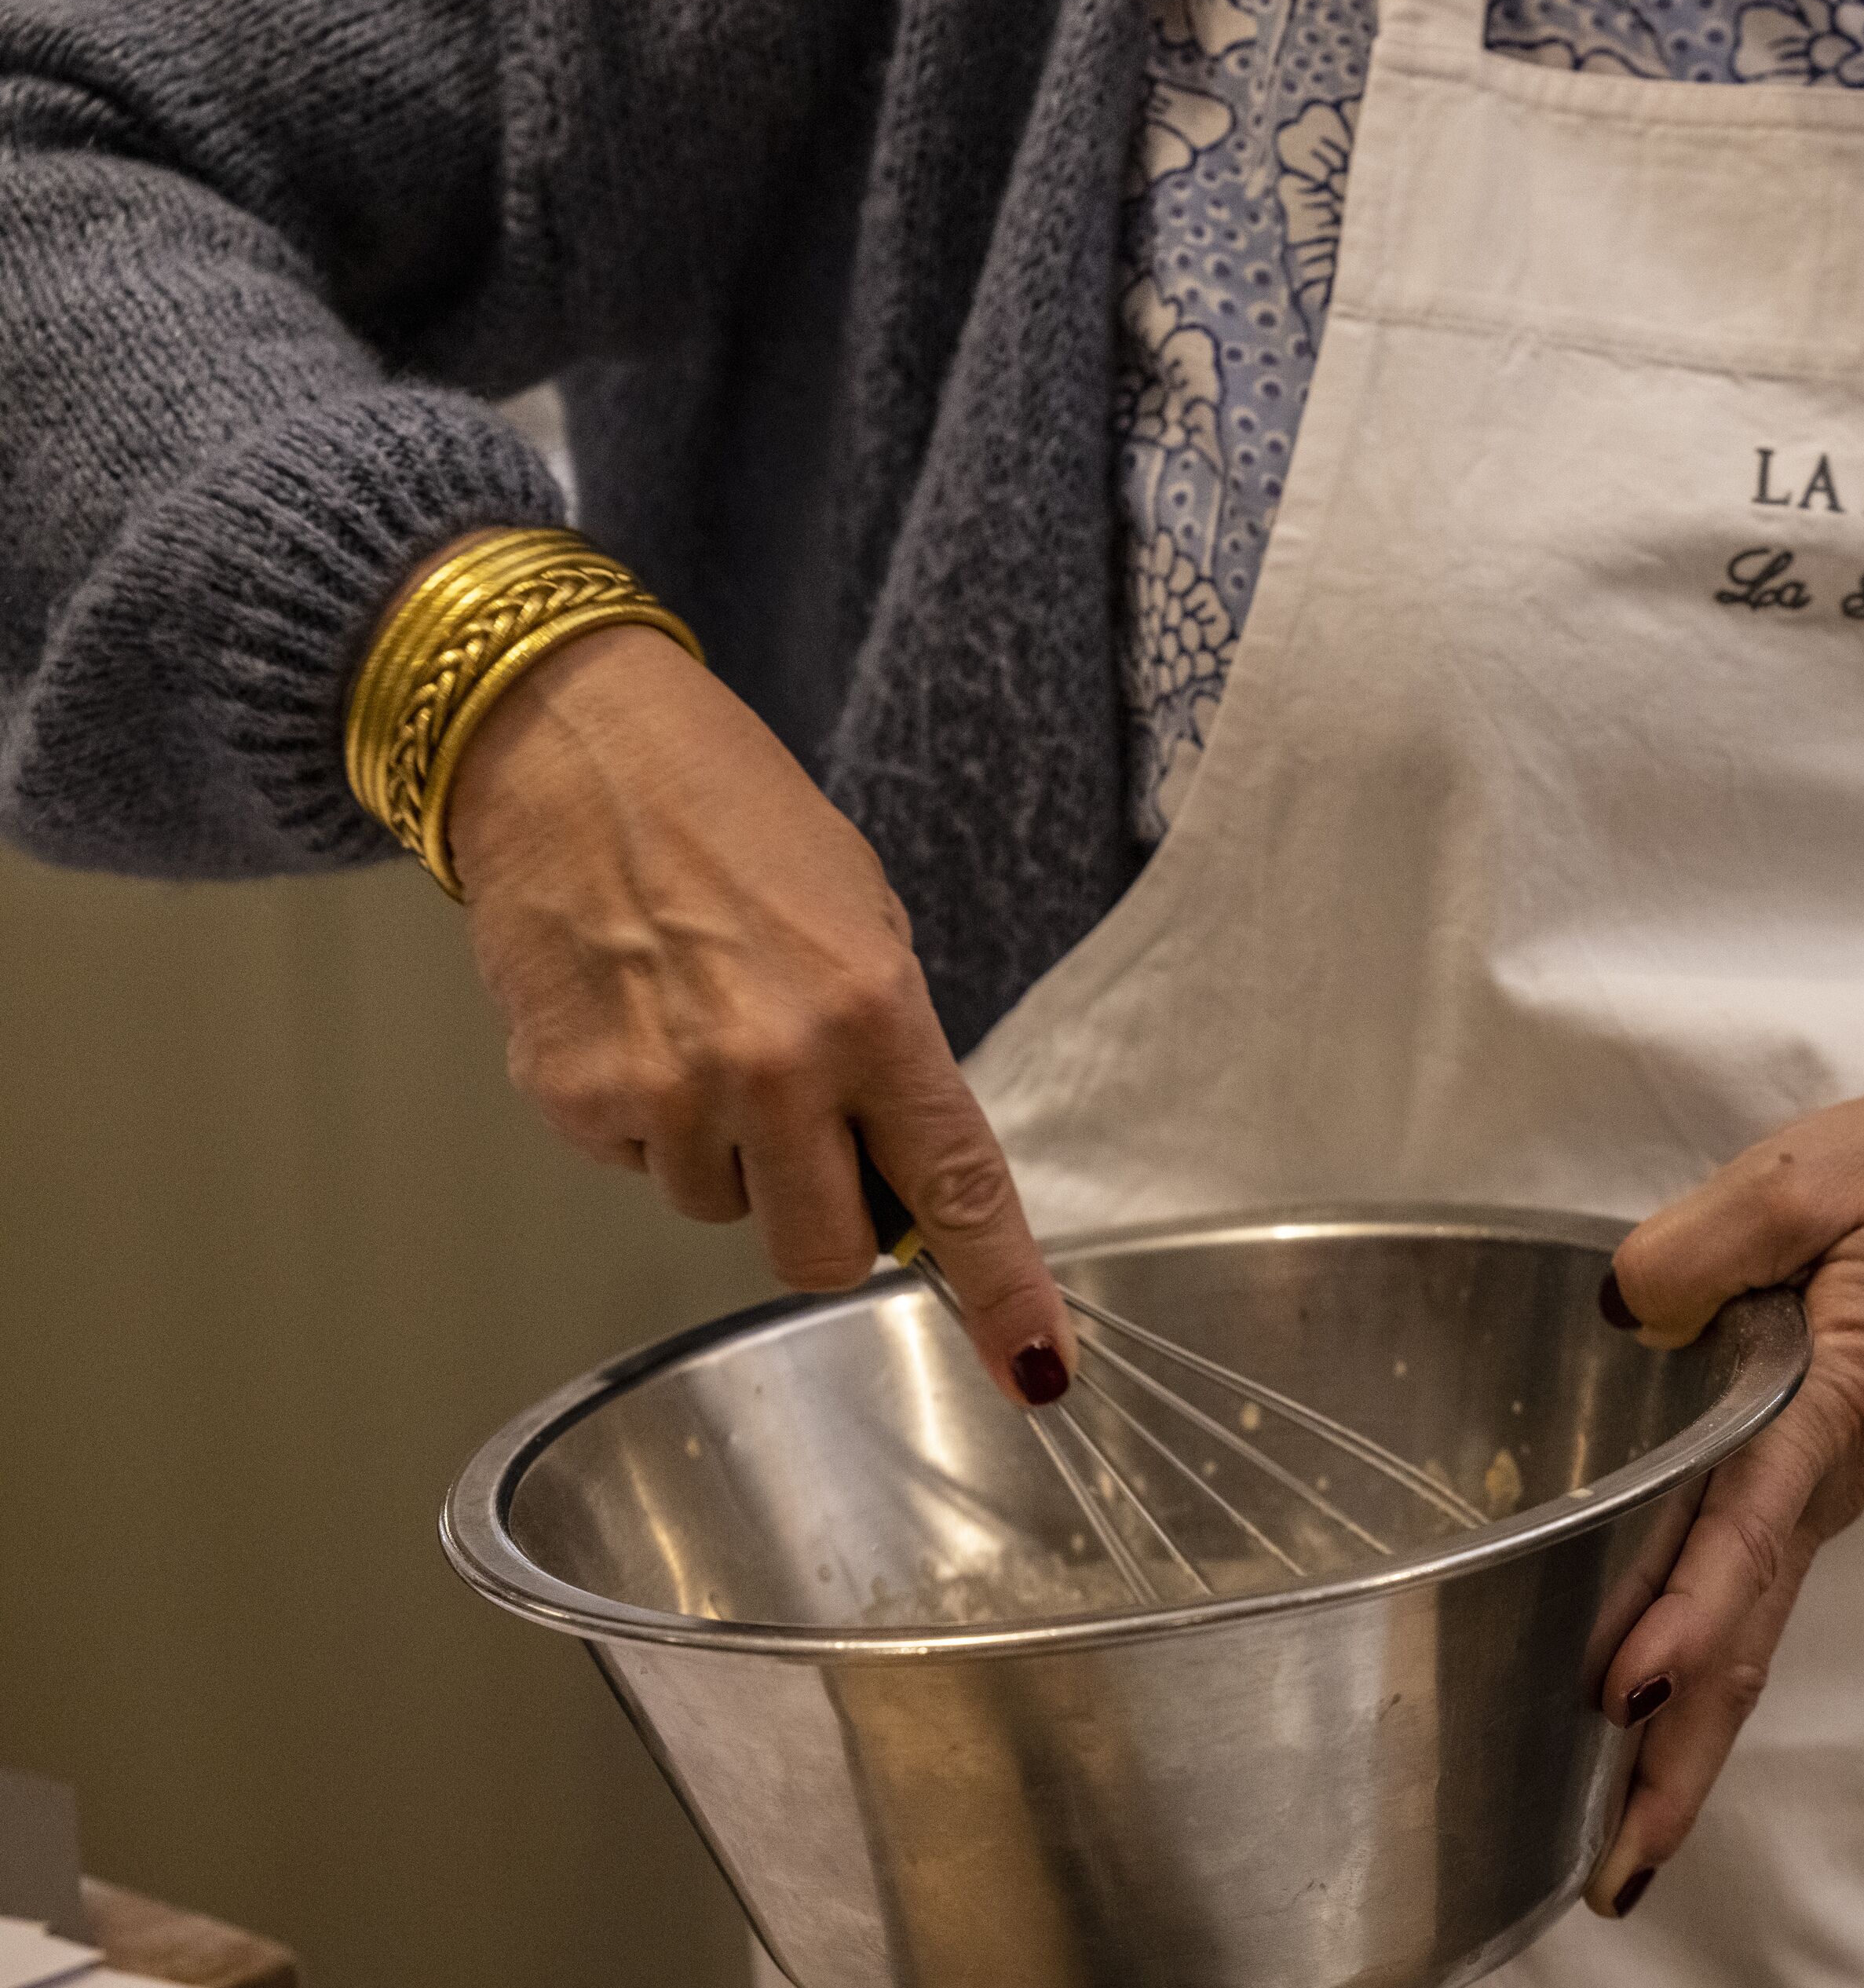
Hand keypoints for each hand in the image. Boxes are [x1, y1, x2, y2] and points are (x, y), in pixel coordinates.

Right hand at [443, 615, 1073, 1402]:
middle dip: (827, 1221)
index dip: (1003, 1291)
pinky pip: (636, 1168)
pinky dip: (644, 1121)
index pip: (955, 1187)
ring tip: (700, 1031)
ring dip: (724, 1154)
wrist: (571, 749)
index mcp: (870, 1014)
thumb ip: (888, 1056)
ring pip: (722, 1212)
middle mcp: (773, 1069)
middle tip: (806, 1136)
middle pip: (824, 1253)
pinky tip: (636, 1024)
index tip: (1036, 1369)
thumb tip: (902, 1173)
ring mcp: (665, 1094)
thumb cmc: (732, 821)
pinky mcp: (574, 1102)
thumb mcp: (859, 920)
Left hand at [1585, 1083, 1863, 1916]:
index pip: (1746, 1523)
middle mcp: (1828, 1472)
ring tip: (1618, 1844)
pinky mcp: (1818, 1478)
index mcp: (1830, 1400)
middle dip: (1683, 1750)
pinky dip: (1709, 1669)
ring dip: (1688, 1737)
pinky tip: (1655, 1720)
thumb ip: (1714, 1236)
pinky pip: (1756, 1590)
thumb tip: (1627, 1305)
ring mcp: (1828, 1487)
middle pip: (1748, 1629)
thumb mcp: (1824, 1172)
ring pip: (1751, 1629)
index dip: (1685, 1608)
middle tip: (1613, 1866)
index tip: (1626, 1688)